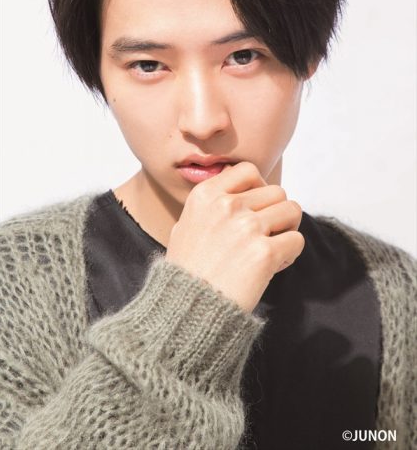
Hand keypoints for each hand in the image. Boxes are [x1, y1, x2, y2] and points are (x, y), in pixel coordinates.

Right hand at [165, 161, 303, 312]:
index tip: (255, 206)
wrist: (188, 310)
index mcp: (206, 195)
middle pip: (276, 191)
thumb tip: (237, 193)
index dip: (258, 187)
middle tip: (265, 234)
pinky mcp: (264, 253)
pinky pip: (296, 240)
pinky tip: (271, 267)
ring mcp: (246, 227)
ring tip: (270, 248)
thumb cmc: (186, 272)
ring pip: (292, 210)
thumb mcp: (185, 226)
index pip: (248, 170)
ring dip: (287, 229)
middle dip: (275, 212)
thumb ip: (210, 205)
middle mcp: (226, 206)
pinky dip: (289, 253)